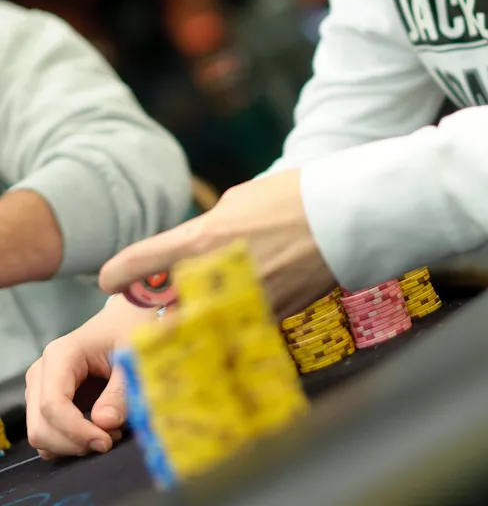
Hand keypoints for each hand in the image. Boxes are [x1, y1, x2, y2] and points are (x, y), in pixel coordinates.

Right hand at [25, 297, 153, 458]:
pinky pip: (47, 434)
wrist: (123, 320)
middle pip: (40, 426)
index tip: (106, 441)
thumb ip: (120, 392)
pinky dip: (69, 443)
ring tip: (108, 434)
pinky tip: (97, 432)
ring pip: (40, 434)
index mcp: (60, 355)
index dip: (76, 431)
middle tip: (110, 439)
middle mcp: (41, 372)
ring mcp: (39, 387)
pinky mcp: (45, 400)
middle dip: (74, 443)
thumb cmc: (128, 331)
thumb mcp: (132, 358)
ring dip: (72, 446)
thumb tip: (104, 424)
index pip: (53, 405)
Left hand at [99, 169, 335, 318]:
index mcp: (201, 240)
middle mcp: (214, 278)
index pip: (139, 264)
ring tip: (204, 306)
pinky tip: (242, 305)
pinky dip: (232, 320)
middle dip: (154, 312)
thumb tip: (193, 247)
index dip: (117, 273)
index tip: (108, 279)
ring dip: (195, 319)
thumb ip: (206, 229)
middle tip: (155, 306)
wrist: (344, 219)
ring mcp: (240, 303)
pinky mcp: (268, 318)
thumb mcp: (237, 201)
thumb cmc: (291, 198)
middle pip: (162, 311)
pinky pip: (237, 325)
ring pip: (200, 325)